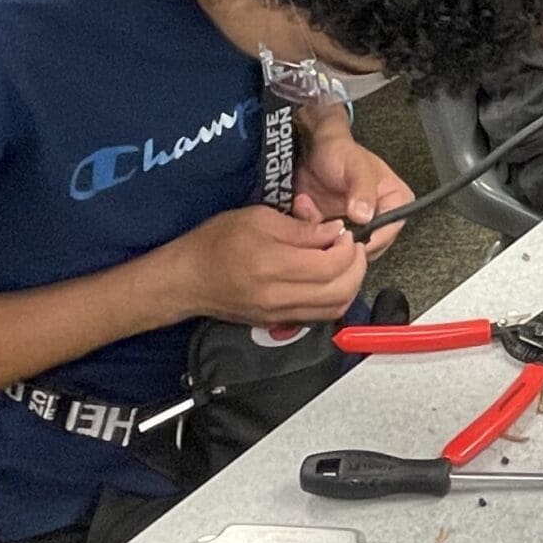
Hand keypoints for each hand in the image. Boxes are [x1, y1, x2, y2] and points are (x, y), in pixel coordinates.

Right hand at [163, 204, 367, 325]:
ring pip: (335, 309)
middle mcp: (278, 296)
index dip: (348, 247)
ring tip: (343, 262)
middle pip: (341, 291)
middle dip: (356, 267)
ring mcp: (278, 315)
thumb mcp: (258, 218)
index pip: (331, 265)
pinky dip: (334, 298)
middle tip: (352, 247)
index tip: (344, 232)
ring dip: (349, 285)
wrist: (186, 279)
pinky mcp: (277, 323)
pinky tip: (328, 279)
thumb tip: (335, 231)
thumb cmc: (216, 241)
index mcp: (273, 265)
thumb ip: (301, 228)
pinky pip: (319, 316)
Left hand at [296, 129, 414, 255]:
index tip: (350, 238)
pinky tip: (305, 206)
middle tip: (325, 220)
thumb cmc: (340, 152)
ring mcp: (357, 226)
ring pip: (346, 250)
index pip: (390, 231)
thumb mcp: (355, 167)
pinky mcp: (336, 230)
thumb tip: (365, 217)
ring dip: (324, 233)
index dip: (370, 240)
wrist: (313, 148)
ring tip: (310, 206)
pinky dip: (311, 230)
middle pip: (369, 247)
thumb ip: (363, 190)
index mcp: (396, 202)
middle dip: (342, 236)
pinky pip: (325, 244)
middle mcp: (380, 217)